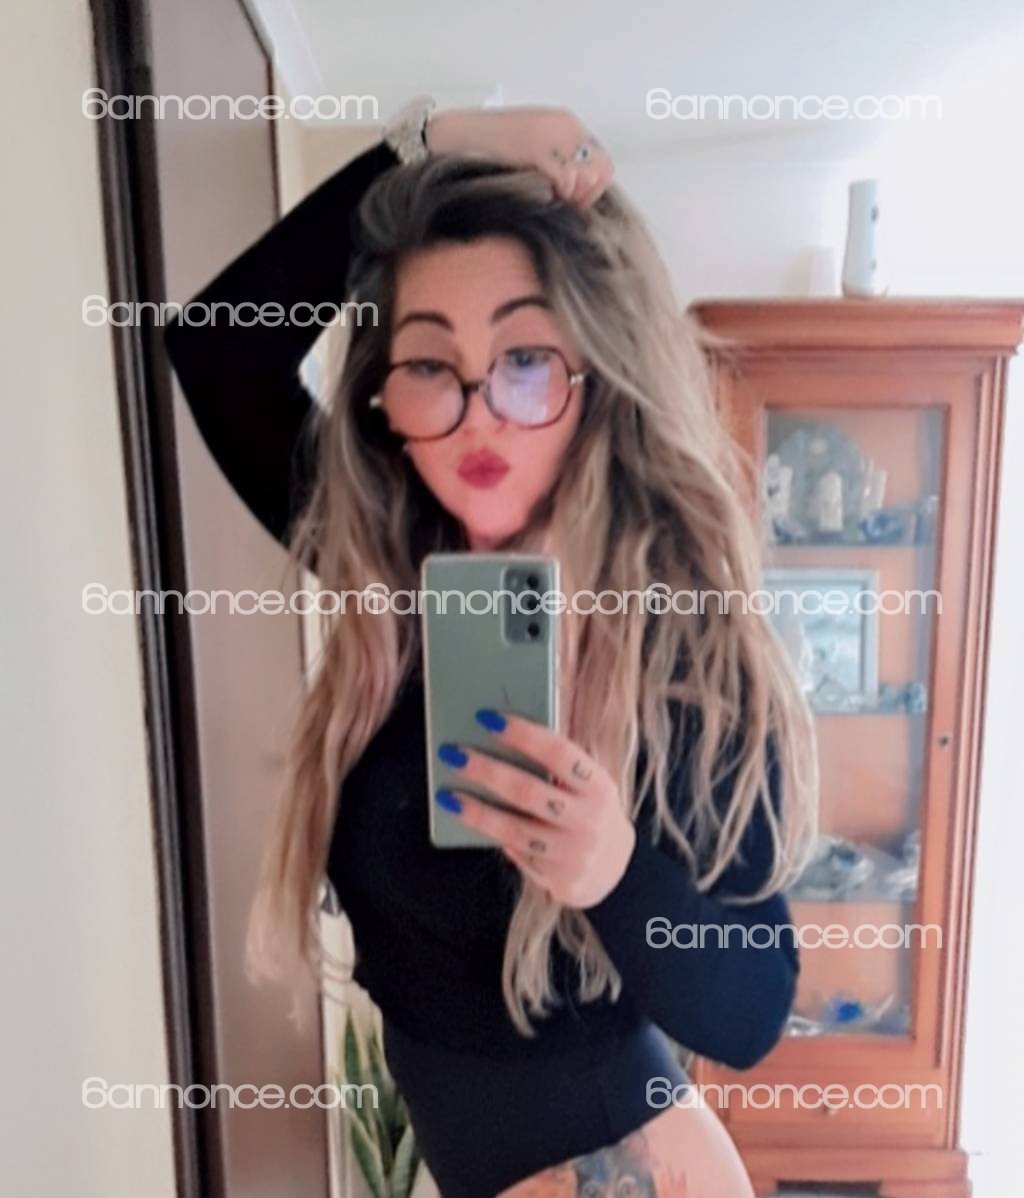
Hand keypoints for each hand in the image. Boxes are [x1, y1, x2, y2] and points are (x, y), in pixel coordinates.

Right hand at [425, 106, 614, 208]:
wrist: (447, 140)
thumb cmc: (481, 155)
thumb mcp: (527, 160)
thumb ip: (555, 174)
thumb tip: (575, 198)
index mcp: (564, 123)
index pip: (602, 163)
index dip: (592, 190)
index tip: (572, 202)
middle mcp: (563, 124)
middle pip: (601, 170)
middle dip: (586, 195)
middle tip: (563, 205)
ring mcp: (551, 133)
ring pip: (587, 176)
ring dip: (572, 196)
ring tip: (549, 200)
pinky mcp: (535, 146)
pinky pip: (566, 179)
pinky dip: (558, 194)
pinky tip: (540, 196)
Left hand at [434, 710, 636, 907]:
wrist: (618, 869)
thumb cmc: (589, 811)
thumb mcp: (588, 786)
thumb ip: (556, 766)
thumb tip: (500, 737)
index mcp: (599, 786)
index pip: (559, 753)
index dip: (522, 734)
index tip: (487, 718)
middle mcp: (590, 820)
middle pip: (529, 791)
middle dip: (487, 771)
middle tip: (454, 755)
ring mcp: (575, 853)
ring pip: (515, 829)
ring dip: (477, 811)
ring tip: (447, 795)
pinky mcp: (560, 880)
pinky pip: (517, 854)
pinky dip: (492, 836)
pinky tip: (467, 821)